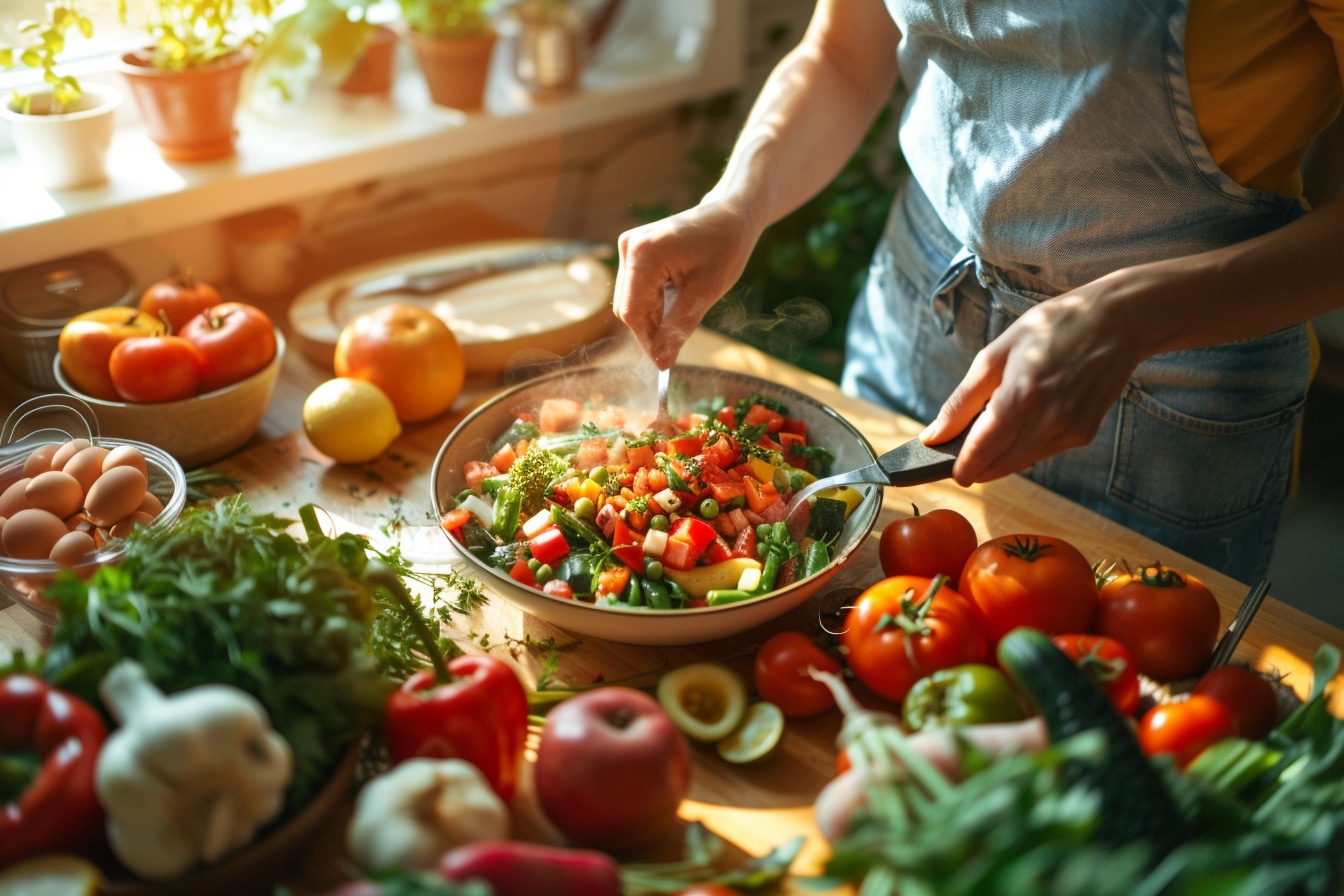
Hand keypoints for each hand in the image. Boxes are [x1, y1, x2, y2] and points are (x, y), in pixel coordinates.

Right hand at [612, 199, 757, 367]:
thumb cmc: (725, 248)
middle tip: (680, 339)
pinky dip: (654, 302)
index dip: (647, 341)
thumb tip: (661, 361)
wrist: (731, 215)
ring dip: (653, 315)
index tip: (665, 362)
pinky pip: (635, 288)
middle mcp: (630, 247)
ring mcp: (629, 246)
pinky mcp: (634, 249)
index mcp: (645, 254)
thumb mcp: (707, 291)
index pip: (632, 312)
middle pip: (628, 307)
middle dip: (651, 328)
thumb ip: (680, 326)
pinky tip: (677, 296)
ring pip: (630, 300)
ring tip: (685, 307)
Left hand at [920, 279, 1147, 484]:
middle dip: (976, 464)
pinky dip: (1025, 445)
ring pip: (1020, 463)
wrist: (1117, 321)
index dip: (960, 466)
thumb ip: (961, 401)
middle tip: (962, 447)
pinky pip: (1042, 452)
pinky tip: (1025, 418)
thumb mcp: (996, 354)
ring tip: (995, 422)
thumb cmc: (1052, 328)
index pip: (980, 451)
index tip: (946, 469)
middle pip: (999, 465)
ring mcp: (1070, 431)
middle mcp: (1048, 421)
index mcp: (1021, 397)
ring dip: (1000, 455)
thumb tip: (933, 436)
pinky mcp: (1084, 434)